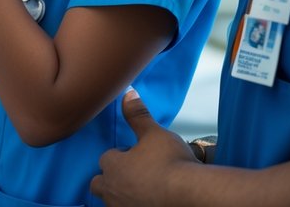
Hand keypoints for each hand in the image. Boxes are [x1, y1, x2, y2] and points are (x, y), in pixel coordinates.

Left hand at [90, 89, 198, 205]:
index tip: (136, 155)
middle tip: (132, 175)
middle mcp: (113, 190)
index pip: (106, 157)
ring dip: (120, 194)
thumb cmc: (172, 164)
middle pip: (98, 184)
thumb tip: (128, 93)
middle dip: (110, 178)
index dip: (121, 154)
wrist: (191, 195)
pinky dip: (133, 205)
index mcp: (114, 166)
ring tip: (140, 188)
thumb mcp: (154, 133)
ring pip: (111, 201)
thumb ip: (138, 115)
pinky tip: (149, 200)